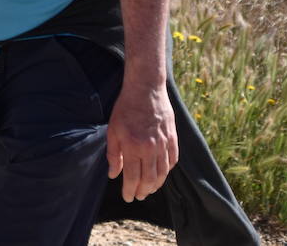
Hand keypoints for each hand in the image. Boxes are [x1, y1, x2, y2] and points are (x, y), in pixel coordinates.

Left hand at [107, 76, 177, 201]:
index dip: (130, 190)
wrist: (146, 89)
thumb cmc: (125, 109)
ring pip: (162, 173)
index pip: (132, 177)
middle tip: (139, 196)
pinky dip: (167, 171)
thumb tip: (114, 174)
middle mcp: (150, 148)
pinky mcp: (173, 138)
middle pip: (149, 179)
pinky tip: (161, 174)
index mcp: (133, 146)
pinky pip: (173, 160)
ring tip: (149, 189)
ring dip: (156, 184)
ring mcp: (163, 144)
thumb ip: (113, 154)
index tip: (127, 197)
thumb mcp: (113, 130)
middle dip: (143, 191)